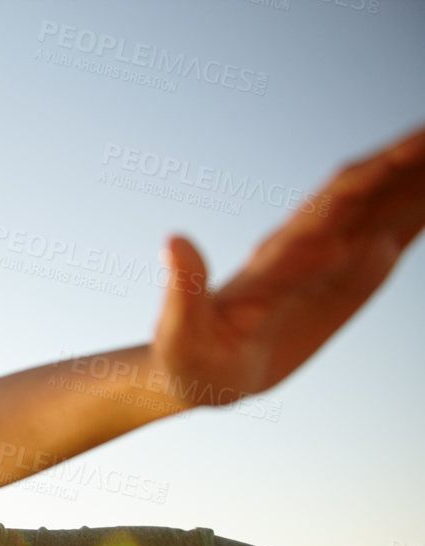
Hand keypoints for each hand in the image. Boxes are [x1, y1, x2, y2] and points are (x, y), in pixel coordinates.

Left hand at [152, 124, 424, 406]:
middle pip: (372, 189)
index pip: (336, 200)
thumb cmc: (186, 359)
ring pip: (387, 205)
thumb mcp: (179, 332)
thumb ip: (183, 289)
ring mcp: (333, 258)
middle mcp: (312, 245)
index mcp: (281, 254)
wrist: (196, 373)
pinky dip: (421, 211)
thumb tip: (173, 242)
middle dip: (412, 159)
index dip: (376, 171)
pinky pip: (392, 236)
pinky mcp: (347, 278)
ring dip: (422, 176)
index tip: (416, 144)